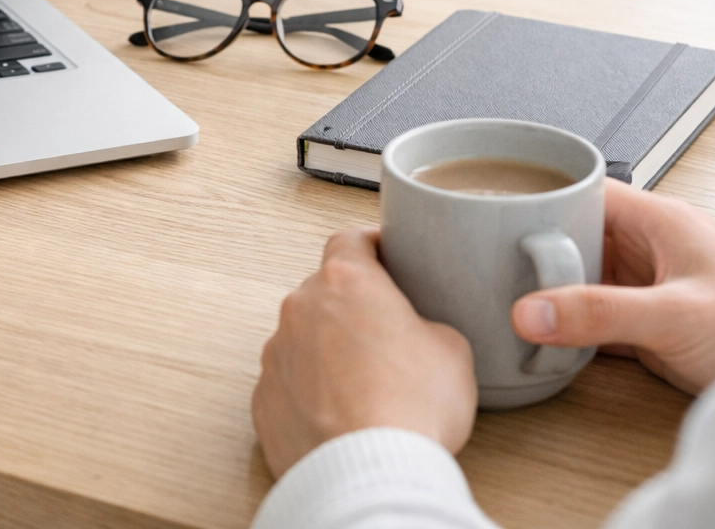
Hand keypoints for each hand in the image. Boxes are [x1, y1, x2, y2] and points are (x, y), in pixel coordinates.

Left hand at [252, 229, 476, 478]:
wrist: (368, 474)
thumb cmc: (410, 408)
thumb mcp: (451, 349)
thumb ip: (425, 324)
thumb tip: (415, 336)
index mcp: (345, 283)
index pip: (350, 241)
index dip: (371, 246)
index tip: (384, 256)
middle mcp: (300, 309)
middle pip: (324, 292)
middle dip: (352, 309)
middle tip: (386, 337)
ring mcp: (275, 354)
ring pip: (303, 339)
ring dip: (329, 352)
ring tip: (366, 387)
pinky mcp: (263, 399)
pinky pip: (288, 383)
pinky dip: (310, 392)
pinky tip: (340, 415)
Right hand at [511, 180, 714, 394]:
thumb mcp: (675, 315)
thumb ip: (600, 313)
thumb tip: (531, 310)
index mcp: (657, 221)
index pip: (582, 189)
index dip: (539, 196)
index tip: (494, 210)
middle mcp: (648, 249)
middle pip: (572, 234)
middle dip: (533, 249)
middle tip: (486, 262)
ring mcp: (647, 288)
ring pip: (580, 276)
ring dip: (549, 290)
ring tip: (502, 296)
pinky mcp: (648, 327)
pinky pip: (592, 317)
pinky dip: (567, 326)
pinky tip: (542, 336)